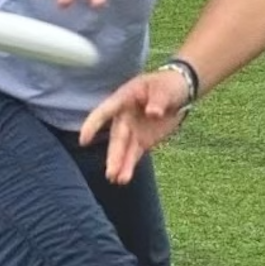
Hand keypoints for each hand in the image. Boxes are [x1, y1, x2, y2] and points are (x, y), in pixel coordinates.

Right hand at [79, 69, 192, 183]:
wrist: (180, 92)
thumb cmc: (168, 85)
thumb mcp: (165, 89)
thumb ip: (158, 100)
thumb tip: (152, 113)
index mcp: (125, 98)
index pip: (105, 111)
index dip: (93, 125)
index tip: (83, 140)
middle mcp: (124, 116)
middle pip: (116, 137)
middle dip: (114, 155)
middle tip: (111, 172)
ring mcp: (132, 130)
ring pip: (123, 150)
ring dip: (120, 164)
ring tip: (118, 180)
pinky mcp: (142, 141)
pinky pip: (133, 155)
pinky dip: (129, 166)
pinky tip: (123, 179)